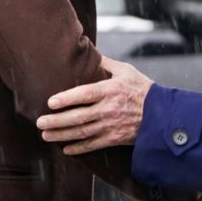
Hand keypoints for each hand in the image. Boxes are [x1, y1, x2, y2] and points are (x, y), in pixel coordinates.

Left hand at [36, 57, 152, 154]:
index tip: (50, 102)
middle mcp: (109, 109)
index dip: (67, 99)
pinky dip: (78, 148)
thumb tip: (88, 52)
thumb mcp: (126, 71)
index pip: (85, 94)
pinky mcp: (115, 139)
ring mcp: (111, 126)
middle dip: (57, 121)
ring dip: (62, 135)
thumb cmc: (142, 89)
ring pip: (82, 133)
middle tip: (39, 122)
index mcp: (111, 90)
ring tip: (45, 135)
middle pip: (79, 117)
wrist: (162, 115)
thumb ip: (105, 63)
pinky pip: (93, 145)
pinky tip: (65, 148)